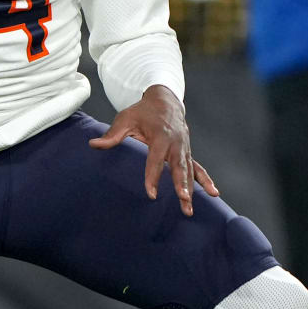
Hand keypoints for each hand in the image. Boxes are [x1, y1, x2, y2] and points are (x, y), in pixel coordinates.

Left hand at [89, 85, 218, 217]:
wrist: (165, 100)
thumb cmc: (143, 111)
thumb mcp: (126, 118)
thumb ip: (112, 134)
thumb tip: (93, 144)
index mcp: (161, 136)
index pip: (156, 160)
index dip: (153, 177)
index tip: (151, 194)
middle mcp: (176, 144)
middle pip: (179, 167)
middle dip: (181, 185)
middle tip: (183, 199)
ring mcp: (184, 149)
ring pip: (189, 172)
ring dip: (191, 190)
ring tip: (189, 208)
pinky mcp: (187, 152)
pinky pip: (198, 168)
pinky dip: (205, 181)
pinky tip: (214, 193)